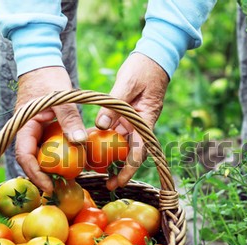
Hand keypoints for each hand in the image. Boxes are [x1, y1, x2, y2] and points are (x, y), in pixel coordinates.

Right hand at [14, 66, 86, 192]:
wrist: (42, 63)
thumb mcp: (62, 98)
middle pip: (31, 159)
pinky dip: (58, 155)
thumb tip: (80, 143)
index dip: (35, 173)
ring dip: (51, 167)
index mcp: (24, 125)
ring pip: (40, 154)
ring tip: (67, 180)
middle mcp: (26, 131)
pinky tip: (73, 161)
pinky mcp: (44, 128)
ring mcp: (35, 130)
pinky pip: (49, 145)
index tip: (48, 186)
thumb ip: (70, 119)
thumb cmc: (49, 78)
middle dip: (43, 175)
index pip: (24, 155)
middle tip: (60, 188)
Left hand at [95, 53, 169, 189]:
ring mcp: (134, 120)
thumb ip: (114, 105)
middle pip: (131, 152)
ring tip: (95, 168)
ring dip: (111, 156)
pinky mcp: (127, 115)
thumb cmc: (143, 68)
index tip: (120, 181)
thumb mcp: (127, 83)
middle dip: (120, 169)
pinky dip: (105, 138)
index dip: (129, 168)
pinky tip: (92, 142)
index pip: (139, 149)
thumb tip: (100, 125)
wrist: (154, 57)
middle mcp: (140, 123)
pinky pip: (116, 130)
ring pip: (122, 143)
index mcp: (145, 119)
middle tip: (107, 184)